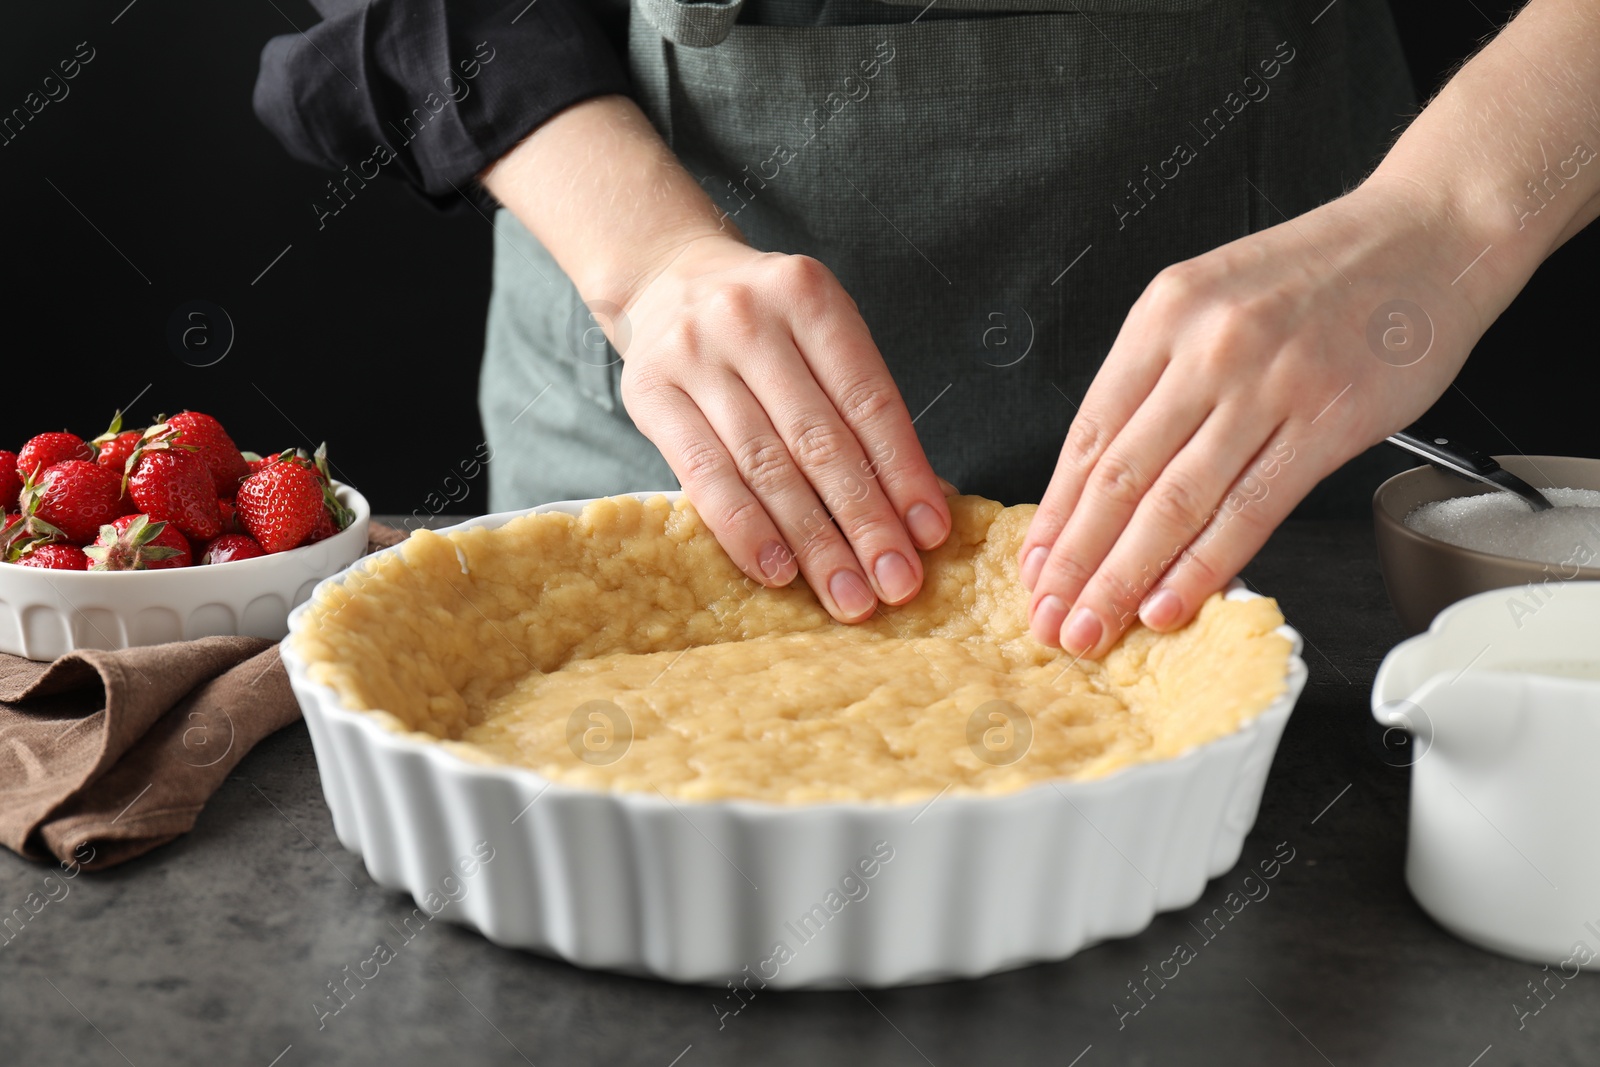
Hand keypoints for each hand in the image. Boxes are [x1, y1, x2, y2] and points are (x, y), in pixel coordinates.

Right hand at [616, 233, 951, 621]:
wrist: (665, 277)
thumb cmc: (765, 325)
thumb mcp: (817, 332)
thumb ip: (855, 405)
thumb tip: (910, 510)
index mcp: (809, 296)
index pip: (868, 398)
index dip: (904, 471)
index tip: (929, 535)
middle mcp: (749, 319)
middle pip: (819, 439)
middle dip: (865, 521)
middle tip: (896, 584)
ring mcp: (694, 355)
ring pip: (765, 466)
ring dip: (813, 541)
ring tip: (847, 594)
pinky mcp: (649, 393)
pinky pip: (705, 475)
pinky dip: (746, 530)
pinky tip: (778, 572)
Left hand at [1019, 178, 1490, 654]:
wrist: (1428, 235)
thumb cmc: (1319, 273)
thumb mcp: (1209, 298)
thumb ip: (1158, 378)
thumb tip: (1107, 480)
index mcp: (1162, 315)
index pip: (1088, 435)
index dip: (1055, 514)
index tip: (1034, 566)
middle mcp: (1205, 348)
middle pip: (1119, 477)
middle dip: (1075, 561)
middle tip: (1049, 617)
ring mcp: (1265, 385)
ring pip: (1173, 503)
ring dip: (1123, 577)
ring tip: (1093, 626)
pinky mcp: (1324, 422)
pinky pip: (1248, 510)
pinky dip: (1202, 567)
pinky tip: (1168, 604)